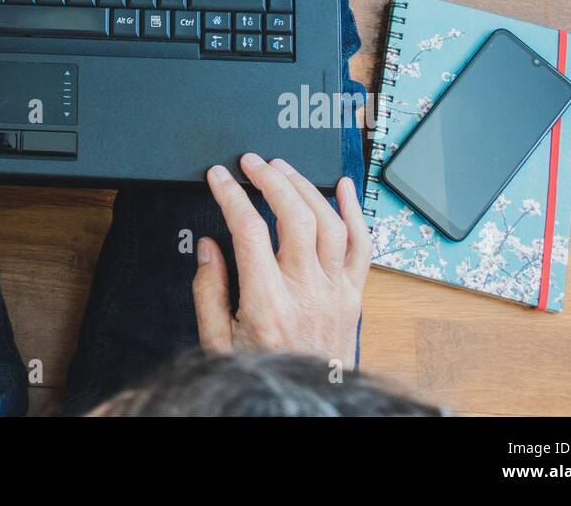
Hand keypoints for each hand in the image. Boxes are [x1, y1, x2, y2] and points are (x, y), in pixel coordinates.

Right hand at [192, 153, 370, 367]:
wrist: (304, 407)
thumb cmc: (262, 373)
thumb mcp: (217, 342)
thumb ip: (208, 292)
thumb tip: (209, 248)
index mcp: (267, 303)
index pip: (248, 228)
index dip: (230, 194)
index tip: (218, 177)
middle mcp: (305, 292)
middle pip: (294, 216)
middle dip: (271, 179)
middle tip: (252, 162)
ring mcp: (335, 292)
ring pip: (329, 223)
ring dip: (305, 188)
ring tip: (283, 169)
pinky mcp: (352, 296)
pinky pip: (362, 247)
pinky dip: (355, 212)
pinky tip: (343, 187)